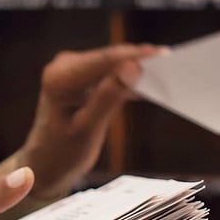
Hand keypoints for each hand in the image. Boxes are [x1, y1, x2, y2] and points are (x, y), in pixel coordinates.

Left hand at [18, 44, 159, 198]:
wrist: (45, 164)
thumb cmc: (62, 152)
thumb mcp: (88, 129)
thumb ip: (108, 97)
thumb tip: (132, 68)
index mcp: (60, 78)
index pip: (105, 59)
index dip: (136, 55)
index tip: (164, 54)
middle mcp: (64, 68)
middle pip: (110, 58)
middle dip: (140, 61)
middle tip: (174, 65)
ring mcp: (73, 72)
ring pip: (114, 65)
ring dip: (138, 71)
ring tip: (168, 75)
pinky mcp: (82, 79)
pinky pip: (111, 75)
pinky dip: (130, 82)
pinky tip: (151, 88)